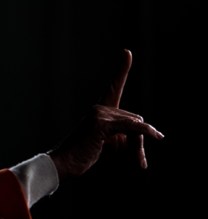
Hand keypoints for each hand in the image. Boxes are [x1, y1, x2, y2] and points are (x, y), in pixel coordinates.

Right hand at [48, 49, 163, 180]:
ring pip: (135, 126)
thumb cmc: (83, 157)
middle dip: (140, 141)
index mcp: (99, 111)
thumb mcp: (109, 145)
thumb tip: (146, 132)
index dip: (121, 69)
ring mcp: (99, 114)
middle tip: (140, 163)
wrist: (62, 166)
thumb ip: (125, 136)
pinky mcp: (101, 124)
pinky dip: (146, 132)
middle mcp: (99, 108)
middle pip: (135, 120)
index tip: (127, 52)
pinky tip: (157, 136)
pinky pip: (133, 127)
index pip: (113, 87)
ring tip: (138, 164)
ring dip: (140, 147)